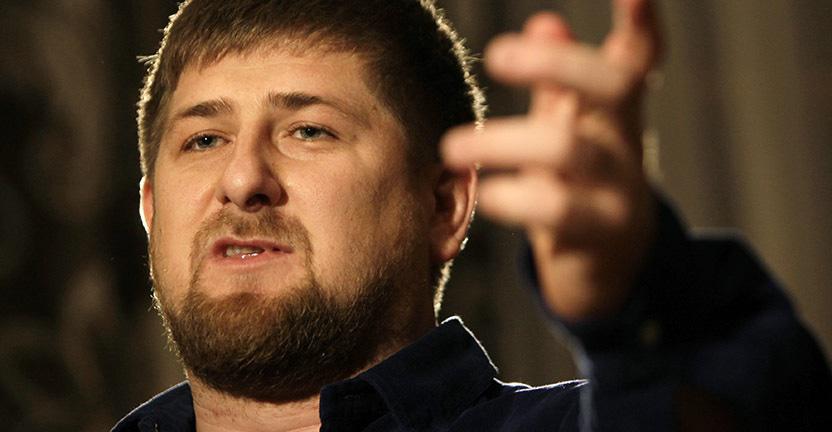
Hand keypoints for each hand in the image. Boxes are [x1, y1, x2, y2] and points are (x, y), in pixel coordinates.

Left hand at [442, 0, 661, 320]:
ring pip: (570, 149)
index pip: (637, 62)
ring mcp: (619, 190)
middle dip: (557, 65)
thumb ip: (557, 84)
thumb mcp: (571, 131)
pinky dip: (516, 198)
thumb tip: (545, 23)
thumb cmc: (579, 187)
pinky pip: (558, 211)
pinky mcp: (599, 235)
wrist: (610, 267)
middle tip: (497, 55)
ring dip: (504, 142)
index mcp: (617, 116)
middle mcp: (626, 145)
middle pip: (612, 89)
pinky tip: (488, 195)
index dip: (641, 25)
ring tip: (453, 147)